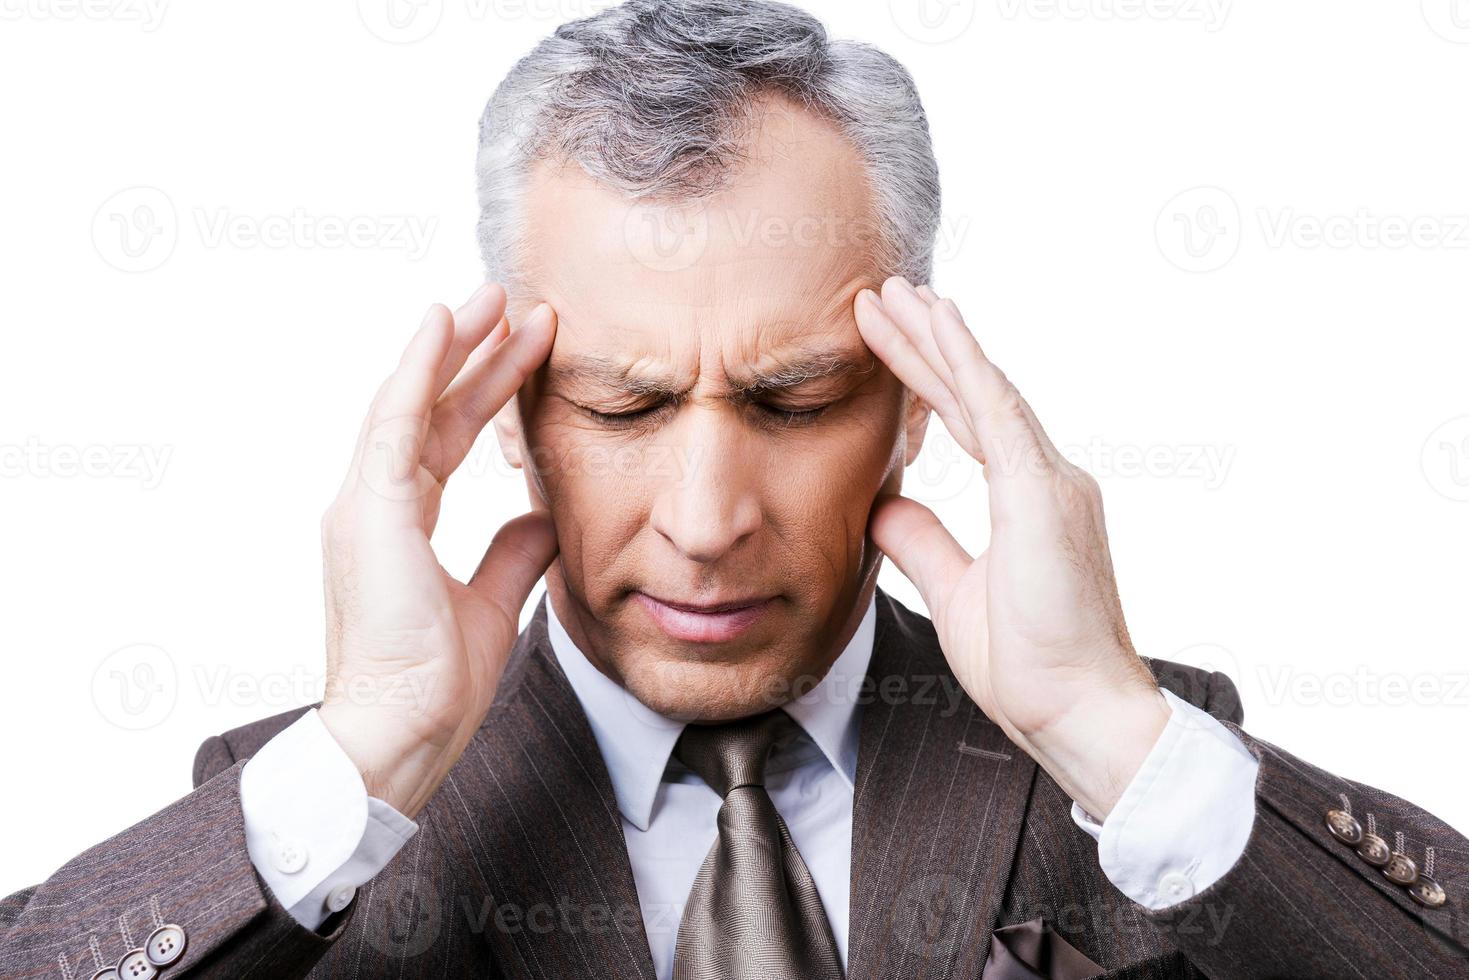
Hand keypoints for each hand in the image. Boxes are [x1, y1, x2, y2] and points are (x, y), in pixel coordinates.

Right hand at [316, 283, 558, 817]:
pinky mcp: (369, 511)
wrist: (400, 737)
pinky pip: (395, 422)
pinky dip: (418, 369)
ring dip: (452, 345)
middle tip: (512, 303)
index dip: (486, 392)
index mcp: (397, 524)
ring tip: (494, 297)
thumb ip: (511, 556)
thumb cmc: (433, 686)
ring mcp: (364, 504)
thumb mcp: (490, 605)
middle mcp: (373, 504)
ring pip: (411, 401)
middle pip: (428, 408)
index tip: (528, 350)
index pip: (445, 437)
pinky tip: (443, 324)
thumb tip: (542, 517)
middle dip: (472, 354)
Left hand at [854, 277, 1168, 819]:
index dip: (928, 379)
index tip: (891, 341)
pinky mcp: (1043, 494)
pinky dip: (965, 367)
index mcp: (1032, 500)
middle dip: (927, 342)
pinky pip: (997, 415)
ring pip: (984, 391)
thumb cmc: (1031, 668)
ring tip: (895, 295)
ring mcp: (1052, 482)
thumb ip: (925, 542)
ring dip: (937, 339)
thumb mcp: (957, 592)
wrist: (1079, 715)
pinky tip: (937, 326)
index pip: (969, 421)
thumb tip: (883, 504)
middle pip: (976, 394)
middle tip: (885, 296)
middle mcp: (1049, 478)